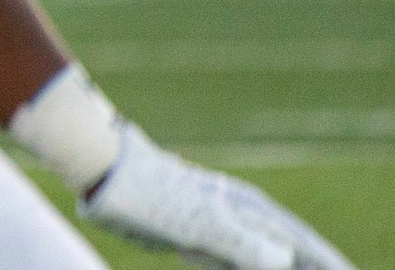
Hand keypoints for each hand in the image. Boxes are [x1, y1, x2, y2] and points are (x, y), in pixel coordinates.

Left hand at [83, 124, 352, 269]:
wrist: (104, 172)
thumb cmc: (151, 194)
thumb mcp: (204, 224)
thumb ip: (246, 246)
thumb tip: (280, 264)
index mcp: (252, 212)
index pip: (305, 247)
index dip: (329, 266)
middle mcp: (242, 217)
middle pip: (288, 254)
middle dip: (306, 266)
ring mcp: (220, 225)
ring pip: (260, 259)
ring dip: (276, 266)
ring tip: (294, 269)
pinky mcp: (196, 233)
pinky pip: (230, 261)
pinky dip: (241, 268)